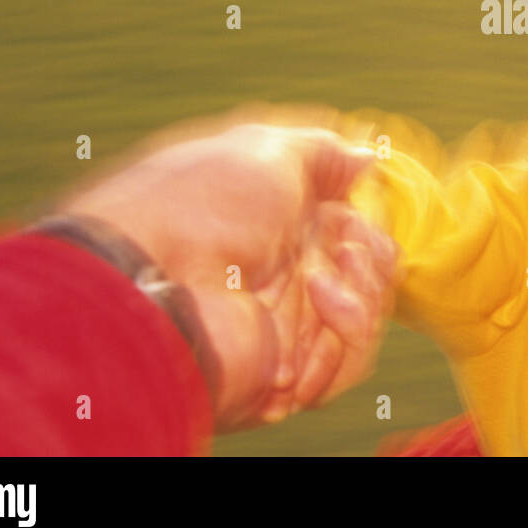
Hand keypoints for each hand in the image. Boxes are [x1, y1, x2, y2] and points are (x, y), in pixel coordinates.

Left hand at [59, 119, 396, 431]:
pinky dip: (348, 337)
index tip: (361, 206)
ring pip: (365, 320)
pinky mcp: (284, 378)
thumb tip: (364, 159)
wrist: (153, 288)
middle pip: (366, 276)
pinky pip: (345, 366)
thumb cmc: (203, 206)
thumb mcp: (266, 150)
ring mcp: (283, 328)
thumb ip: (323, 152)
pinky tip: (324, 308)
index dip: (368, 220)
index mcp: (274, 224)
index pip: (348, 229)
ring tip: (324, 283)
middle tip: (348, 250)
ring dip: (364, 297)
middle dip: (374, 260)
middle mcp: (280, 276)